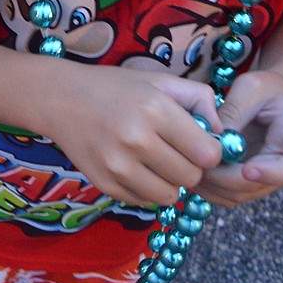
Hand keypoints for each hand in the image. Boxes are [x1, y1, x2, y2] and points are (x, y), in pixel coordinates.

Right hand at [55, 66, 224, 208]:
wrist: (59, 99)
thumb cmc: (115, 88)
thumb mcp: (159, 81)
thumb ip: (199, 100)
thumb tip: (223, 135)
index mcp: (154, 109)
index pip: (208, 153)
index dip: (209, 150)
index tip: (198, 142)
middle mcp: (135, 140)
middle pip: (191, 177)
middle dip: (191, 167)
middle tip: (176, 151)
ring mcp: (117, 166)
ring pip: (170, 195)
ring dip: (171, 182)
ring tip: (157, 161)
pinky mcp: (105, 185)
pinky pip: (145, 201)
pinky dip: (148, 189)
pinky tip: (137, 167)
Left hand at [196, 70, 282, 205]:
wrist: (268, 98)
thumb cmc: (263, 89)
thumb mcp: (251, 89)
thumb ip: (235, 112)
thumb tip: (215, 140)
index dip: (273, 173)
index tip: (247, 169)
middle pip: (259, 186)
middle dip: (226, 179)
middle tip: (199, 164)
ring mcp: (264, 179)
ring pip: (239, 195)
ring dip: (213, 186)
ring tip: (189, 164)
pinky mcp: (245, 182)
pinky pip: (226, 194)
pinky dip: (208, 188)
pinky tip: (191, 169)